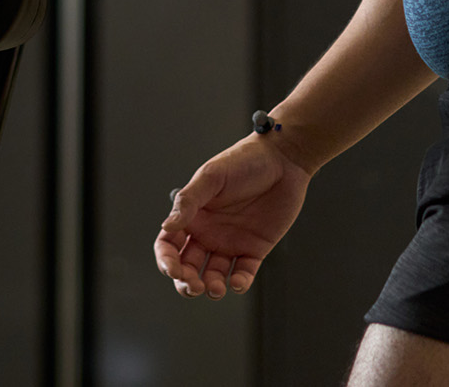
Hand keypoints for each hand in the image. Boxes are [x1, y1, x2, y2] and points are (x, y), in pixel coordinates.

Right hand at [153, 133, 310, 299]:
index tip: (173, 270)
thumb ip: (189, 201)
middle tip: (193, 286)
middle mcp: (208, 232)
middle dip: (185, 282)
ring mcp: (231, 242)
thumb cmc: (244, 161)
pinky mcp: (255, 249)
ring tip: (215, 288)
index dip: (166, 261)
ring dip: (210, 286)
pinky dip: (238, 283)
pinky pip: (243, 273)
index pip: (169, 245)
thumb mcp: (211, 177)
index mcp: (192, 216)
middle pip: (187, 266)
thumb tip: (166, 226)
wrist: (283, 161)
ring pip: (213, 275)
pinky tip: (237, 282)